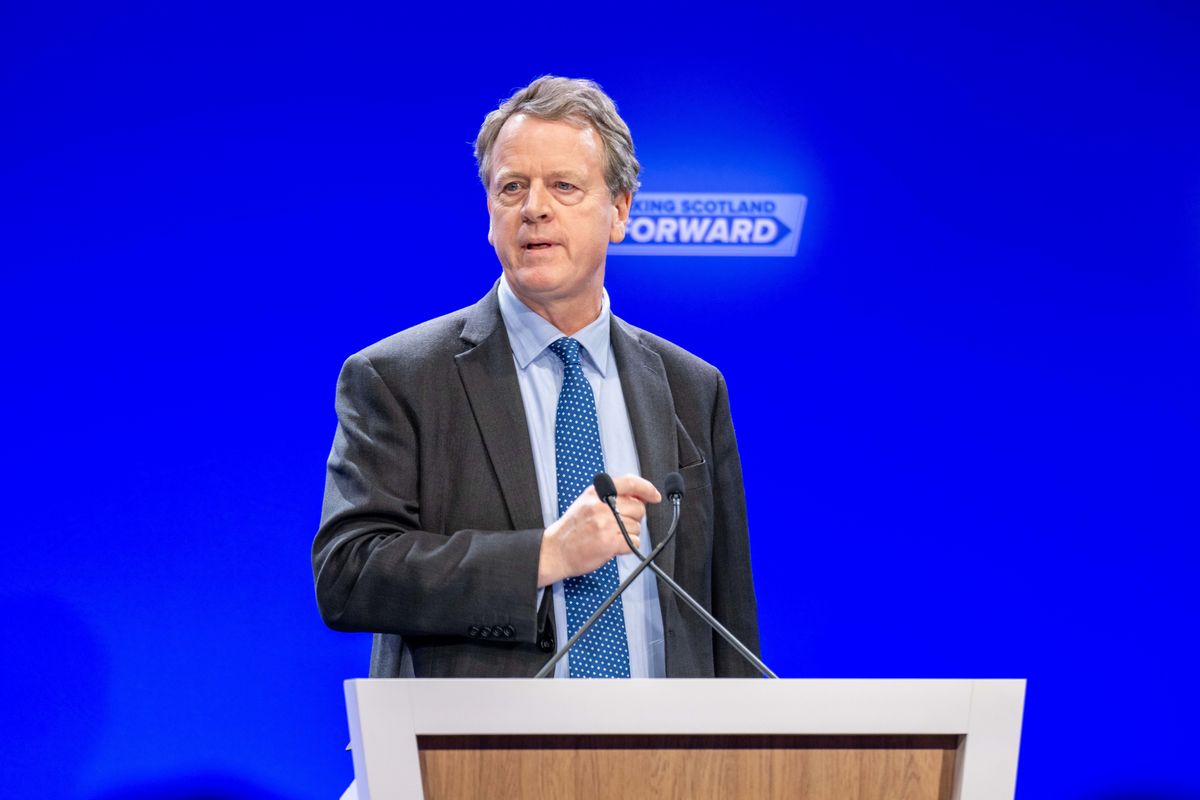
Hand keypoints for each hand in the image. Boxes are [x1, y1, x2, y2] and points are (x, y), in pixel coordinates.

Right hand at [537, 475, 661, 586]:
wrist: (556, 551)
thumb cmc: (572, 528)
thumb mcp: (587, 501)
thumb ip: (610, 495)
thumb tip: (639, 496)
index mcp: (596, 492)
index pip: (630, 482)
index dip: (647, 488)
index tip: (654, 495)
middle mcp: (601, 505)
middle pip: (639, 508)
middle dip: (634, 518)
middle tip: (619, 524)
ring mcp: (606, 524)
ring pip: (637, 527)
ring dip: (629, 534)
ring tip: (610, 535)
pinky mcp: (610, 542)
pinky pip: (634, 542)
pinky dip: (629, 546)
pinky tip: (614, 545)